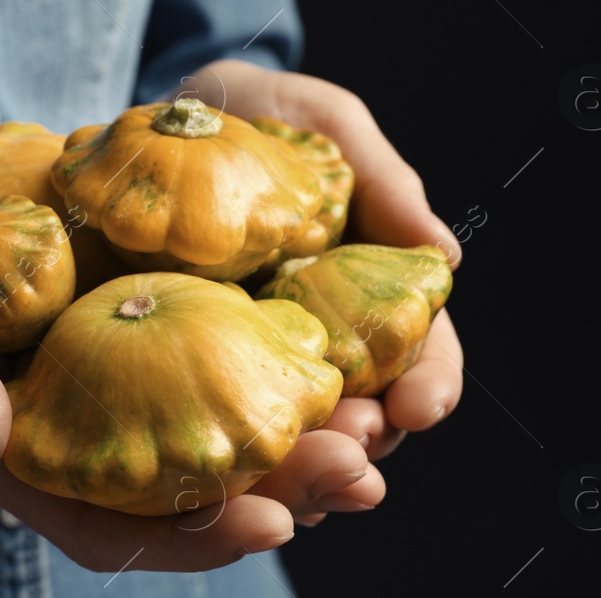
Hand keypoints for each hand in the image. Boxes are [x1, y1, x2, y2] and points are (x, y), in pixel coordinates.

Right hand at [0, 179, 382, 570]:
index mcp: (20, 461)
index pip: (113, 528)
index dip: (193, 537)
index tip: (270, 523)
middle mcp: (79, 443)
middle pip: (187, 496)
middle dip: (278, 493)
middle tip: (361, 475)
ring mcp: (110, 398)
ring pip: (213, 441)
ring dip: (295, 444)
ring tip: (375, 429)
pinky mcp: (133, 344)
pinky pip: (208, 374)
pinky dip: (267, 375)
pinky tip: (332, 360)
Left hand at [171, 60, 467, 457]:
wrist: (152, 116)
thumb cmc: (257, 111)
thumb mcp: (323, 122)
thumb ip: (384, 181)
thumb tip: (448, 254)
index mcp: (371, 294)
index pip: (422, 355)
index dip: (430, 384)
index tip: (421, 405)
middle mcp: (322, 346)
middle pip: (364, 419)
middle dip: (362, 444)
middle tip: (349, 451)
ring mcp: (253, 369)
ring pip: (290, 449)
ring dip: (298, 477)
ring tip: (290, 485)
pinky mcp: (180, 381)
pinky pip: (207, 443)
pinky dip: (219, 477)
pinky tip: (215, 489)